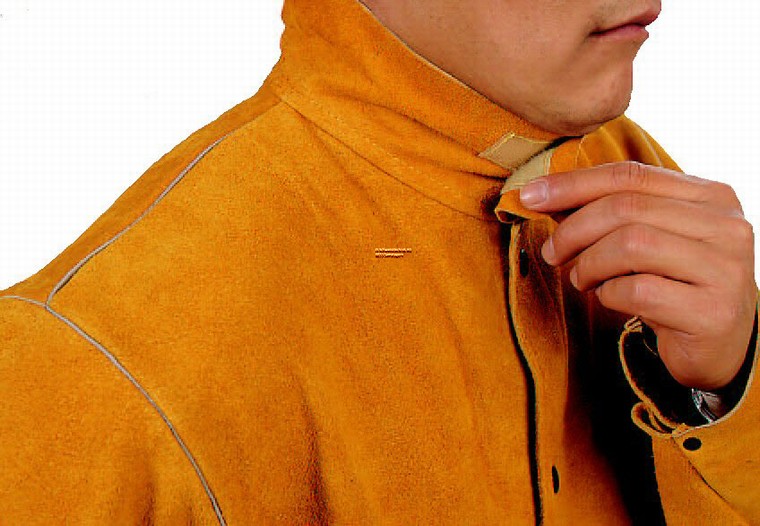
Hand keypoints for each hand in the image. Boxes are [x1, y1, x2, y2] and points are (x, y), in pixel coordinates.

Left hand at [519, 161, 756, 390]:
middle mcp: (727, 227)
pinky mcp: (713, 312)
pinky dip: (609, 294)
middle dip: (574, 230)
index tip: (531, 196)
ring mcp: (725, 269)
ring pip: (631, 245)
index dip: (573, 183)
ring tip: (582, 279)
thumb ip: (609, 212)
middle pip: (626, 208)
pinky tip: (609, 298)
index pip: (631, 175)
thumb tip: (544, 194)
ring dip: (590, 264)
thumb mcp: (647, 239)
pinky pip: (637, 291)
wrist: (719, 346)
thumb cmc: (672, 285)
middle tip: (552, 252)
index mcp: (711, 197)